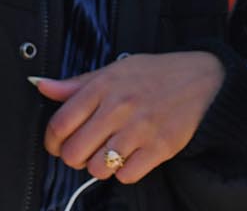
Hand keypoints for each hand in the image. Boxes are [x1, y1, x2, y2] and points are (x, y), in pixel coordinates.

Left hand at [34, 51, 225, 183]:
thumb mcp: (116, 70)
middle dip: (76, 158)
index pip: (59, 125)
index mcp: (104, 86)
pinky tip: (132, 156)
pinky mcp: (160, 147)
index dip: (53, 142)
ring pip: (98, 168)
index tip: (60, 144)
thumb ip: (77, 83)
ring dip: (101, 166)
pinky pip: (126, 175)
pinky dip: (125, 171)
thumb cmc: (156, 74)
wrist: (205, 80)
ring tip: (111, 153)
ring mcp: (140, 128)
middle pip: (74, 153)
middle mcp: (119, 107)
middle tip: (87, 151)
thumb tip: (41, 85)